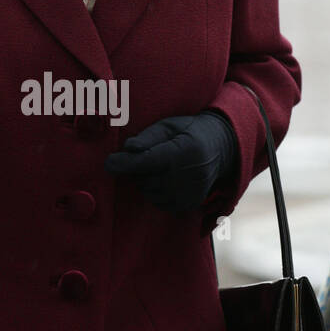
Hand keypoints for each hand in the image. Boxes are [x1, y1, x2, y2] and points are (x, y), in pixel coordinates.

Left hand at [104, 110, 238, 213]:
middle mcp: (188, 175)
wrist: (220, 148)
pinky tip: (166, 179)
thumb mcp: (169, 126)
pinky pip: (159, 203)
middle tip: (149, 157)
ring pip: (149, 192)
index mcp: (182, 151)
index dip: (124, 163)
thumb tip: (127, 149)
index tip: (109, 163)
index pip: (147, 161)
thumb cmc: (189, 132)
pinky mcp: (190, 204)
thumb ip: (147, 137)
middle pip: (145, 179)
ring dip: (146, 181)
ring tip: (160, 167)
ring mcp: (190, 193)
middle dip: (138, 169)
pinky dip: (155, 192)